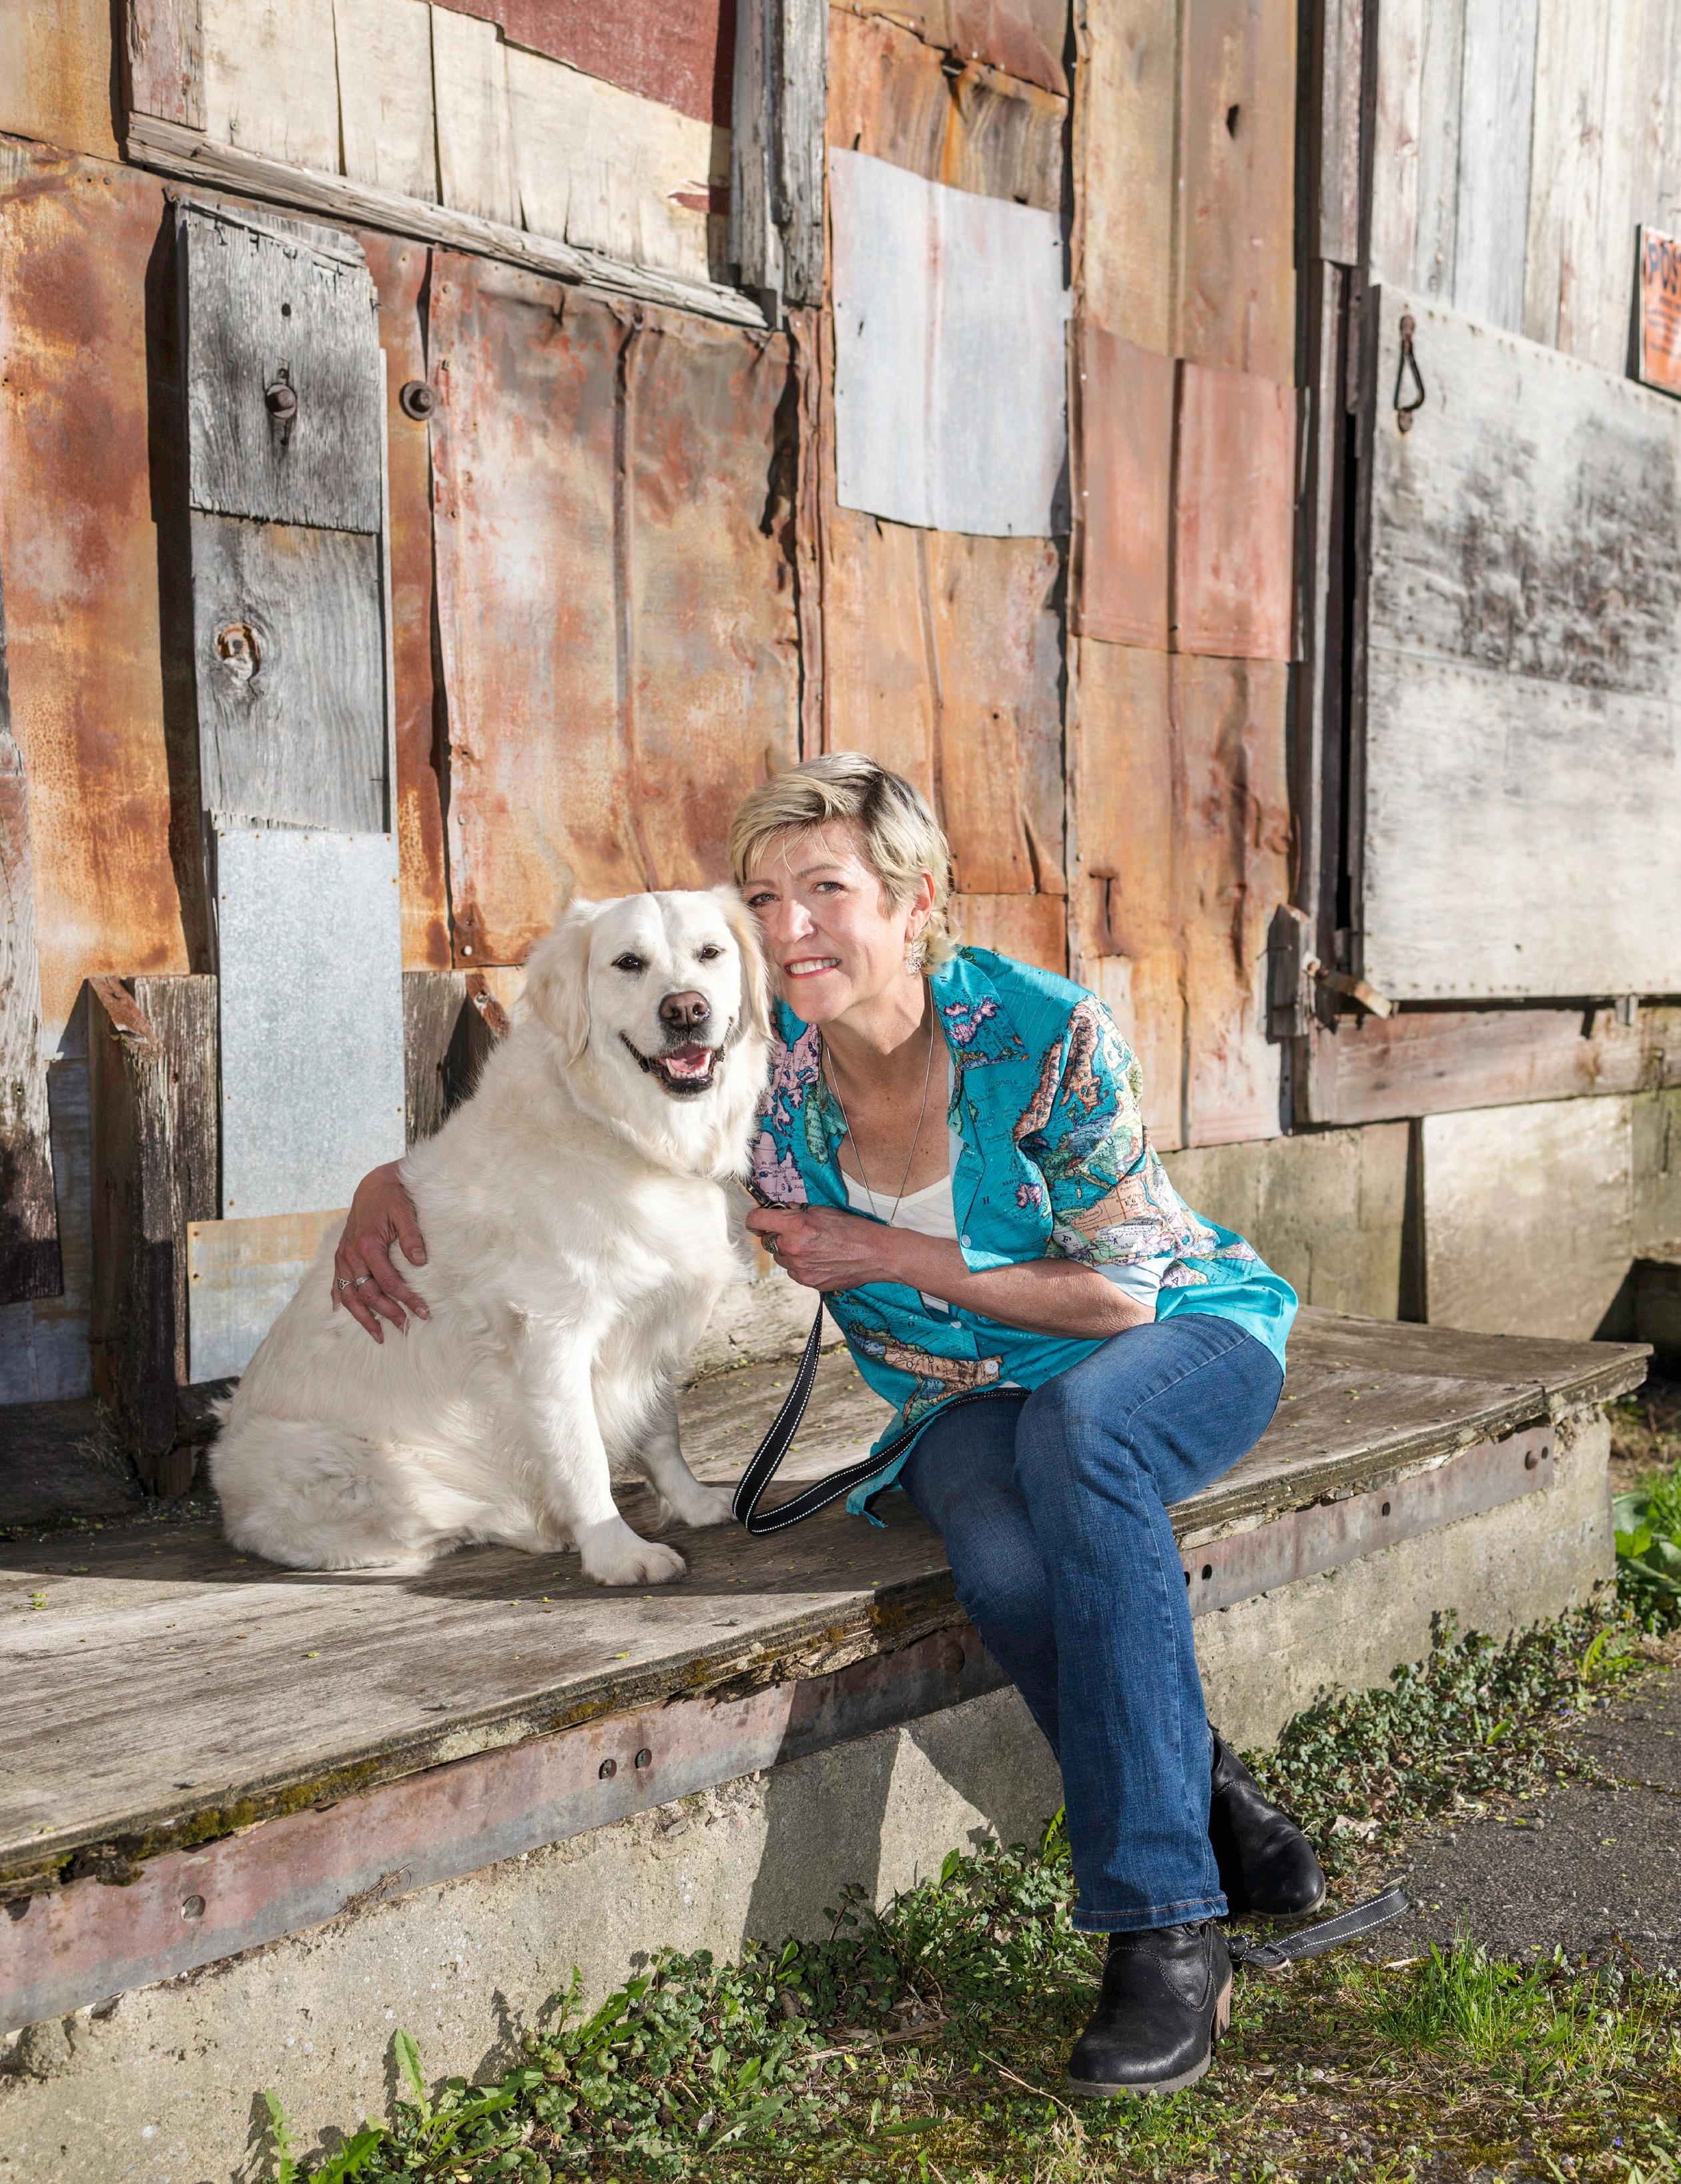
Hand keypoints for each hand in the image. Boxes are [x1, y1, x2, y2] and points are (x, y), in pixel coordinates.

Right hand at [332, 1161, 429, 1339]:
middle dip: (387, 1313)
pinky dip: (340, 1301)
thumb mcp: (405, 1210)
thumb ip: (412, 1236)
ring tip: (378, 1335)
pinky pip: (337, 1284)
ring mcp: (343, 1256)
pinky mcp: (340, 1256)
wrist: (374, 1184)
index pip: (388, 1282)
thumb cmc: (393, 1197)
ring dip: (363, 1317)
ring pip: (349, 1294)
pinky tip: (344, 1315)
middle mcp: (351, 1254)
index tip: (422, 1312)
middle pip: (368, 1293)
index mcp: (368, 1244)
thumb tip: (419, 1262)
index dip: (406, 1299)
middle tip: (406, 1326)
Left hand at [745, 1206, 905, 1292]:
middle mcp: (793, 1248)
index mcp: (795, 1226)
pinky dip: (800, 1266)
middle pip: (767, 1242)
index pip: (757, 1220)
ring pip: (780, 1259)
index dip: (755, 1219)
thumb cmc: (852, 1228)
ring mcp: (800, 1269)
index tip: (757, 1220)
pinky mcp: (809, 1282)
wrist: (875, 1253)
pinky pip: (794, 1272)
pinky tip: (818, 1259)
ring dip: (788, 1252)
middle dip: (776, 1235)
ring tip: (812, 1247)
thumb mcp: (823, 1211)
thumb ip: (798, 1212)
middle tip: (794, 1232)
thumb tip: (783, 1212)